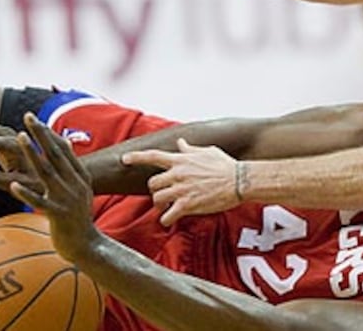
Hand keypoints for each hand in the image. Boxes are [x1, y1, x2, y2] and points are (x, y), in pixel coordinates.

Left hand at [10, 112, 98, 262]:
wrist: (87, 246)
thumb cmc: (77, 219)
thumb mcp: (78, 190)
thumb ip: (71, 169)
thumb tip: (66, 145)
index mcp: (79, 177)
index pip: (61, 150)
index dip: (47, 134)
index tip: (32, 118)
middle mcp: (75, 185)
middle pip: (55, 155)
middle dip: (41, 135)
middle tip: (27, 117)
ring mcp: (68, 199)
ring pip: (47, 173)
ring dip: (33, 154)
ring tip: (20, 138)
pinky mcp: (59, 216)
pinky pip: (40, 202)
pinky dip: (27, 193)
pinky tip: (13, 186)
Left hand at [122, 139, 242, 225]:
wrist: (238, 181)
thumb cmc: (225, 166)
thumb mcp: (207, 151)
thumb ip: (190, 149)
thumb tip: (180, 142)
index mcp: (181, 160)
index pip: (153, 156)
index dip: (136, 157)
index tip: (123, 159)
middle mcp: (177, 174)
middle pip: (152, 183)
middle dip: (156, 190)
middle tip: (163, 195)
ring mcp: (181, 190)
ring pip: (157, 199)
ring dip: (160, 205)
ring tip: (167, 208)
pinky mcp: (187, 205)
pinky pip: (167, 216)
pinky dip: (166, 219)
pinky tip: (170, 220)